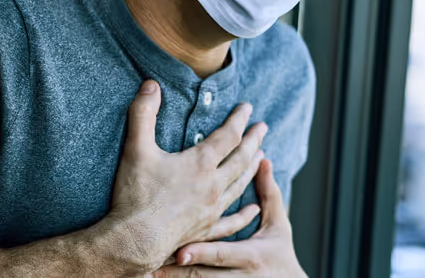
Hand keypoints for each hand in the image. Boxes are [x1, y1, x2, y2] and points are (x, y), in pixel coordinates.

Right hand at [104, 81, 267, 274]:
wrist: (135, 240)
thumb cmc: (136, 195)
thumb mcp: (136, 148)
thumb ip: (143, 114)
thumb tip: (151, 85)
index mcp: (199, 164)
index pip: (227, 136)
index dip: (238, 119)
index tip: (248, 107)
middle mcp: (212, 186)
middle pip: (240, 159)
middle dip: (253, 141)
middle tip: (264, 128)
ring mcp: (212, 210)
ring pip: (240, 186)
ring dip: (252, 169)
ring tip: (261, 157)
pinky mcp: (206, 230)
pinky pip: (232, 221)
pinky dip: (245, 214)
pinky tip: (253, 210)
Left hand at [154, 160, 305, 276]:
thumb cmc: (279, 252)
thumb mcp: (278, 225)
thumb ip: (269, 193)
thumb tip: (263, 159)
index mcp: (250, 256)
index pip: (222, 253)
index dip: (201, 252)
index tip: (179, 252)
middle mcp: (236, 276)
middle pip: (202, 276)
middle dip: (176, 273)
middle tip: (150, 265)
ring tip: (146, 272)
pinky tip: (152, 275)